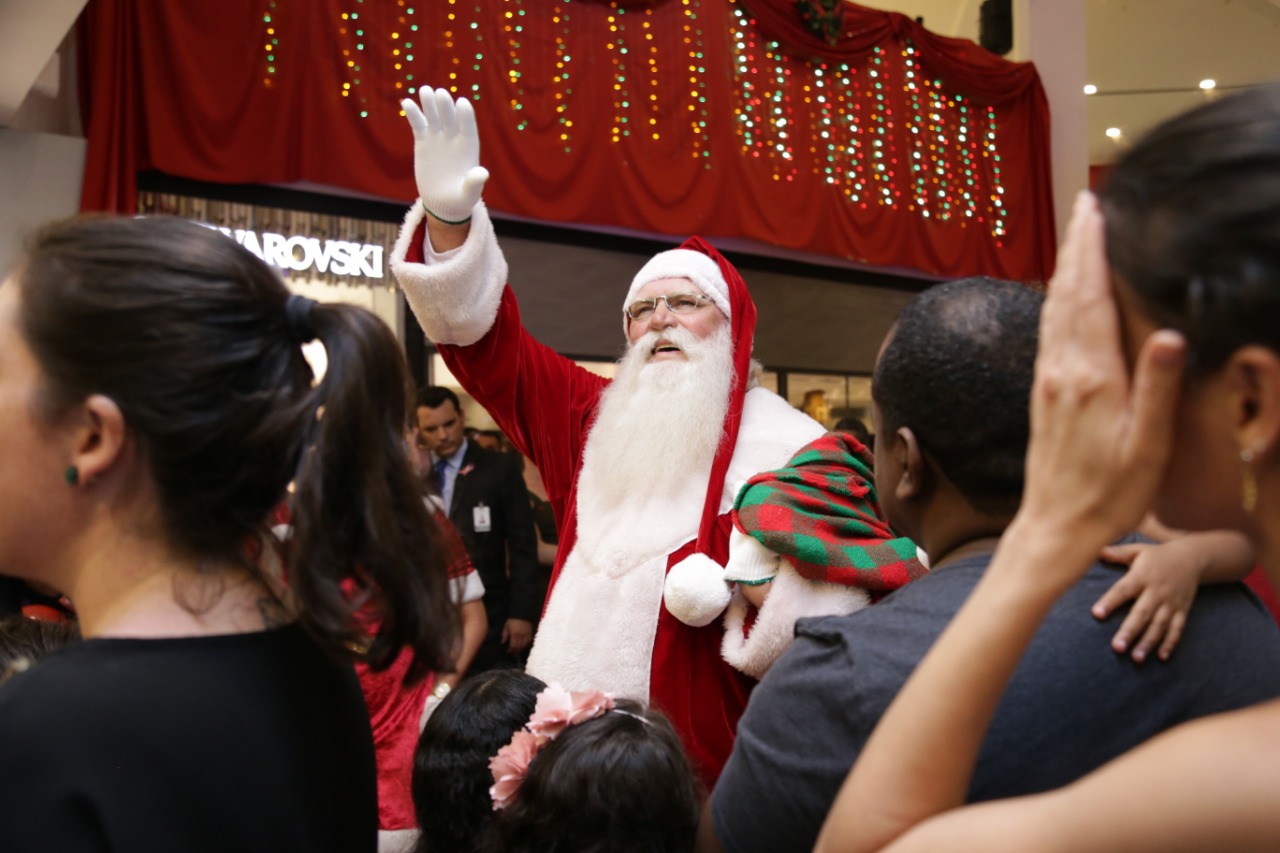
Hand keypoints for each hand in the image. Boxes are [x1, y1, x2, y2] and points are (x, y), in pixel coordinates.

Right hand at [402, 87, 489, 223]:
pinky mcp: (424, 141)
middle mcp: (454, 138)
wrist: (443, 201)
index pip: (468, 128)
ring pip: (434, 117)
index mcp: (469, 148)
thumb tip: (483, 173)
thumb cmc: (460, 199)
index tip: (462, 102)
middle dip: (446, 106)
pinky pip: (419, 124)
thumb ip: (474, 182)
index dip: (466, 116)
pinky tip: (406, 102)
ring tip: (425, 90)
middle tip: (440, 93)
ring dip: (429, 104)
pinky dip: (413, 114)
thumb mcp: (469, 193)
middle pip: (450, 118)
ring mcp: (439, 138)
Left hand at [502, 618, 533, 652]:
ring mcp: (526, 634)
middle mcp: (521, 636)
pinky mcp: (530, 633)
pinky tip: (524, 646)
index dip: (510, 650)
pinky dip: (526, 644)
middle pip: (519, 646)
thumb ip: (504, 634)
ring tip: (518, 651)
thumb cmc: (512, 619)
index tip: (508, 652)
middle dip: (515, 651)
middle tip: (513, 653)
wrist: (522, 613)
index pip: (513, 645)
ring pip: (524, 645)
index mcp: (514, 634)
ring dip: (521, 649)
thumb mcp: (506, 626)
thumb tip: (502, 642)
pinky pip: (529, 641)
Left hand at [1014, 192, 1186, 588]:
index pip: (1090, 298)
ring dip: (1064, 267)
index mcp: (1091, 377)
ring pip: (1053, 308)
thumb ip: (1156, 388)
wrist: (1053, 525)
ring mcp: (1048, 380)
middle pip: (1067, 292)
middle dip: (1077, 246)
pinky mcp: (1042, 392)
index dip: (1093, 251)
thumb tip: (1167, 332)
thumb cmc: (1108, 493)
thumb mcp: (1147, 447)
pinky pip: (1049, 331)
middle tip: (1086, 204)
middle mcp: (1062, 370)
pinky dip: (1057, 299)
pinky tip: (1063, 293)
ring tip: (1077, 235)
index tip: (1096, 210)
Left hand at [1092, 540, 1197, 662]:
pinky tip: (1162, 657)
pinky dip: (1171, 643)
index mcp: (1142, 576)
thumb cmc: (1157, 555)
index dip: (1110, 601)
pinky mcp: (1183, 610)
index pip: (1123, 590)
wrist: (1192, 558)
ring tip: (1136, 658)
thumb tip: (1094, 549)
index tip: (1096, 614)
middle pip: (1142, 613)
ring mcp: (1171, 603)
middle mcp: (1157, 591)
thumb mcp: (1137, 550)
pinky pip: (1177, 629)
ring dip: (1148, 642)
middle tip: (1117, 648)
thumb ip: (1116, 553)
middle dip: (1130, 631)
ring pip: (1159, 625)